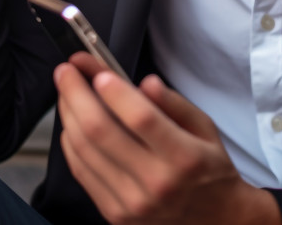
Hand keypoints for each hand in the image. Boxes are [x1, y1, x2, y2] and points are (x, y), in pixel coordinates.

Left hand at [55, 54, 281, 224]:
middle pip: (100, 130)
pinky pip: (80, 171)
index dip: (114, 91)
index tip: (98, 70)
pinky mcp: (114, 214)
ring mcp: (132, 203)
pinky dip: (70, 141)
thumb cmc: (207, 168)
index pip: (141, 118)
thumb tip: (146, 83)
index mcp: (184, 158)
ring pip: (83, 149)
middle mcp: (156, 183)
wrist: (214, 220)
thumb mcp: (204, 128)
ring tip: (67, 92)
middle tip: (66, 70)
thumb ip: (174, 103)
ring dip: (68, 114)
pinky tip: (72, 122)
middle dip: (76, 93)